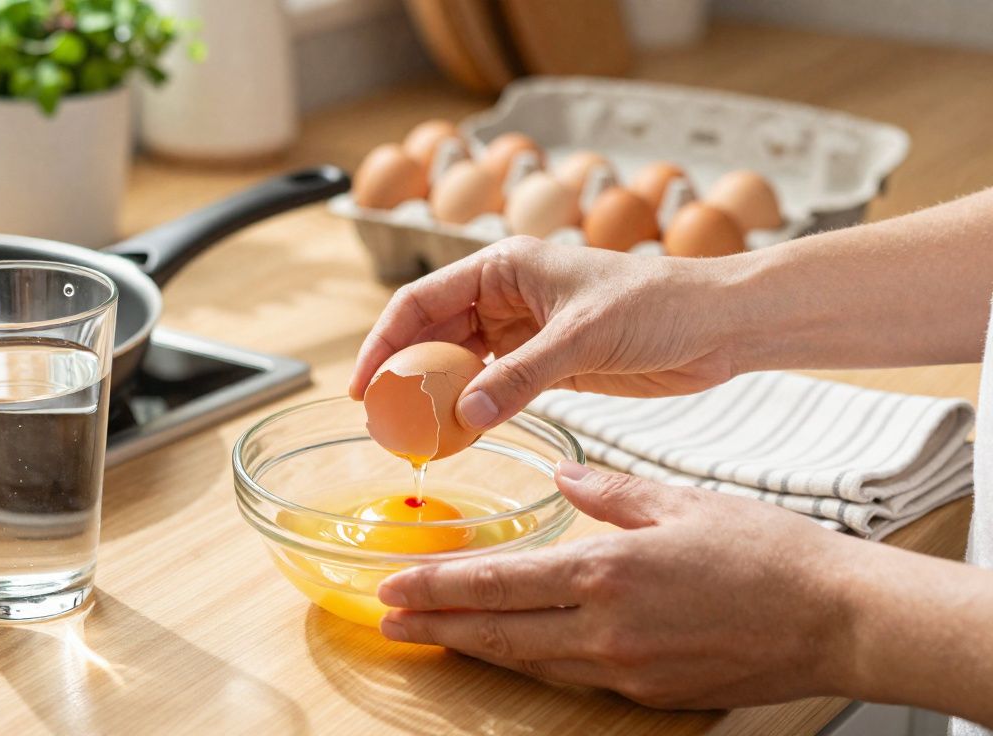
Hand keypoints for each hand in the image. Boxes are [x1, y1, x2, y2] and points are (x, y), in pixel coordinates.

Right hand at [348, 237, 745, 430]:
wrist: (719, 325)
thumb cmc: (660, 304)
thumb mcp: (583, 336)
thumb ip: (522, 375)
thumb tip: (465, 415)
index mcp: (504, 266)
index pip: (420, 301)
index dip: (383, 342)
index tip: (363, 386)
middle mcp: (506, 296)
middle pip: (433, 336)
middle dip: (404, 376)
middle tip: (383, 422)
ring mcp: (525, 332)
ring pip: (460, 366)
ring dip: (436, 398)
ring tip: (413, 436)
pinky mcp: (548, 364)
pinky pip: (494, 388)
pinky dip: (473, 411)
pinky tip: (457, 435)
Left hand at [376, 462, 857, 709]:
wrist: (837, 618)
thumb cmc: (768, 554)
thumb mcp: (682, 502)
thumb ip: (611, 492)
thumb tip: (564, 478)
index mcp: (607, 572)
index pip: (497, 585)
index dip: (438, 590)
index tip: (392, 589)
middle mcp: (606, 629)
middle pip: (499, 633)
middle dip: (437, 626)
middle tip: (388, 622)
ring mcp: (627, 669)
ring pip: (531, 662)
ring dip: (478, 648)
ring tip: (438, 635)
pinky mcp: (651, 693)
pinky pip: (575, 677)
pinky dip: (536, 661)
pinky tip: (520, 648)